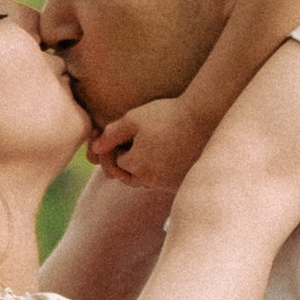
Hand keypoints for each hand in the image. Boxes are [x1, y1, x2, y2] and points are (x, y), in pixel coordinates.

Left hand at [88, 94, 208, 190]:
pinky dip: (162, 172)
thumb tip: (94, 148)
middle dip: (129, 162)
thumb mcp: (134, 119)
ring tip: (154, 146)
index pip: (117, 162)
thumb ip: (112, 134)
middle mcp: (150, 180)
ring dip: (145, 168)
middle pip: (130, 176)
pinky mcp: (183, 183)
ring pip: (148, 181)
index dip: (119, 147)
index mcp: (135, 165)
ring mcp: (168, 184)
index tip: (129, 133)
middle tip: (140, 141)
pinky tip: (169, 153)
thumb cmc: (167, 115)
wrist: (204, 119)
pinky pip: (165, 182)